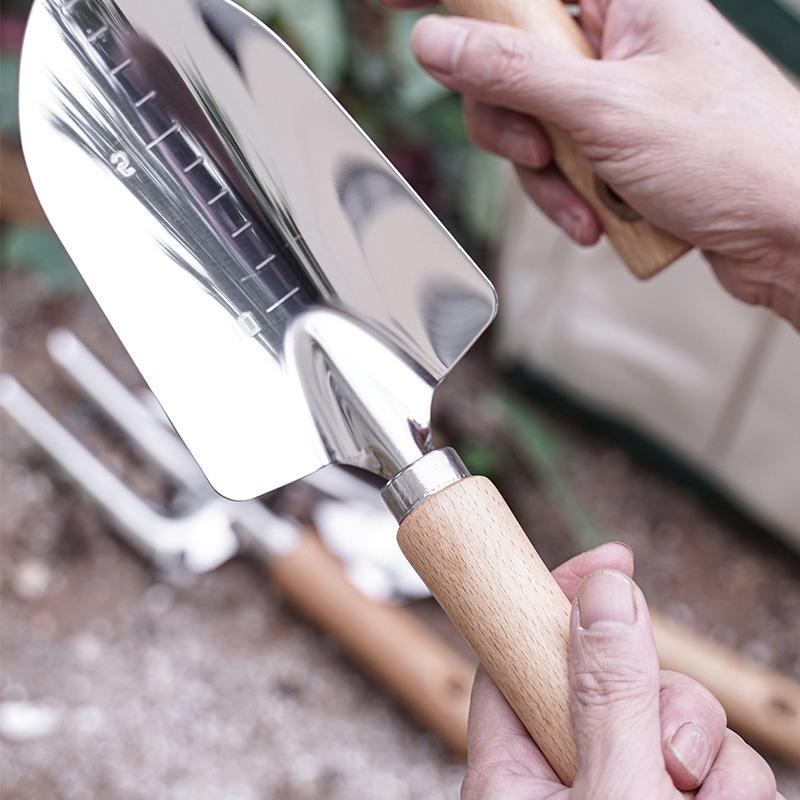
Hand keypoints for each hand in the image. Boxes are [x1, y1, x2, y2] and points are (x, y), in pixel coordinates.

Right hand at [381, 0, 799, 327]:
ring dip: (544, 176)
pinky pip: (559, 167)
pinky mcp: (616, 150)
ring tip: (584, 201)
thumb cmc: (732, 155)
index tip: (396, 0)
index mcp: (626, 2)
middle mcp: (616, 43)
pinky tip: (595, 220)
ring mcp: (614, 100)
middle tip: (538, 150)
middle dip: (511, 122)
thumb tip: (437, 41)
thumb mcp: (606, 110)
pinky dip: (567, 199)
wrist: (788, 231)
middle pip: (510, 63)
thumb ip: (514, 73)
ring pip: (529, 125)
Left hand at [461, 543, 781, 798]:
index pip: (522, 648)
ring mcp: (627, 792)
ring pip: (681, 723)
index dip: (562, 596)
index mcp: (515, 769)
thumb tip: (602, 593)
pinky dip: (736, 791)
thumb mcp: (612, 794)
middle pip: (618, 677)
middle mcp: (569, 778)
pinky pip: (722, 772)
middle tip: (673, 757)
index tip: (613, 559)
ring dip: (715, 762)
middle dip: (668, 700)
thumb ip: (609, 698)